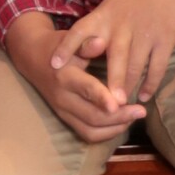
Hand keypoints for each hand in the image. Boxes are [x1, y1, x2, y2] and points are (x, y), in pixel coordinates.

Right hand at [4, 11, 141, 146]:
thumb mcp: (71, 40)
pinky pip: (87, 134)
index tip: (120, 103)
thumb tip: (102, 41)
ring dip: (115, 128)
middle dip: (119, 117)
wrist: (33, 58)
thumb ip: (87, 44)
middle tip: (141, 111)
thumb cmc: (58, 46)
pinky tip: (122, 123)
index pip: (86, 89)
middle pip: (92, 117)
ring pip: (91, 131)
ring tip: (134, 117)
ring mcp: (62, 112)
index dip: (102, 97)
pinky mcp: (65, 119)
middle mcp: (62, 98)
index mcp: (65, 76)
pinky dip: (106, 133)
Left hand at [51, 0, 174, 114]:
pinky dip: (152, 82)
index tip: (53, 65)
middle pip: (114, 58)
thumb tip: (89, 43)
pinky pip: (157, 66)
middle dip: (109, 82)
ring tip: (121, 107)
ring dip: (129, 87)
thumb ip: (102, 22)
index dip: (66, 48)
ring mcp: (145, 34)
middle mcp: (123, 26)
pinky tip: (145, 94)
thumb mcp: (114, 0)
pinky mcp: (166, 39)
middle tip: (104, 104)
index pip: (80, 31)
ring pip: (136, 66)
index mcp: (105, 14)